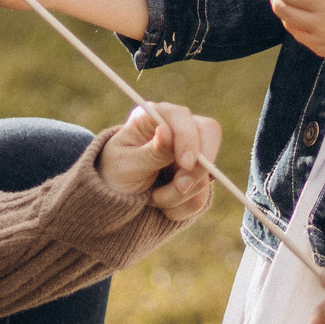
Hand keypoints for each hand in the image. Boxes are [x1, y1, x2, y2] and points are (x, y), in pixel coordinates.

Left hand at [96, 101, 222, 222]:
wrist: (116, 198)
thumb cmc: (115, 174)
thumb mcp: (126, 164)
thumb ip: (151, 151)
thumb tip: (167, 130)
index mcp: (154, 117)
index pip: (183, 118)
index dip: (189, 140)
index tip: (185, 164)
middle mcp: (177, 128)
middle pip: (210, 135)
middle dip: (196, 167)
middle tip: (180, 187)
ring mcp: (191, 152)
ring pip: (205, 172)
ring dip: (180, 194)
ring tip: (153, 198)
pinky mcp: (197, 176)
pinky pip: (202, 195)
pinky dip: (182, 206)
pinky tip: (162, 204)